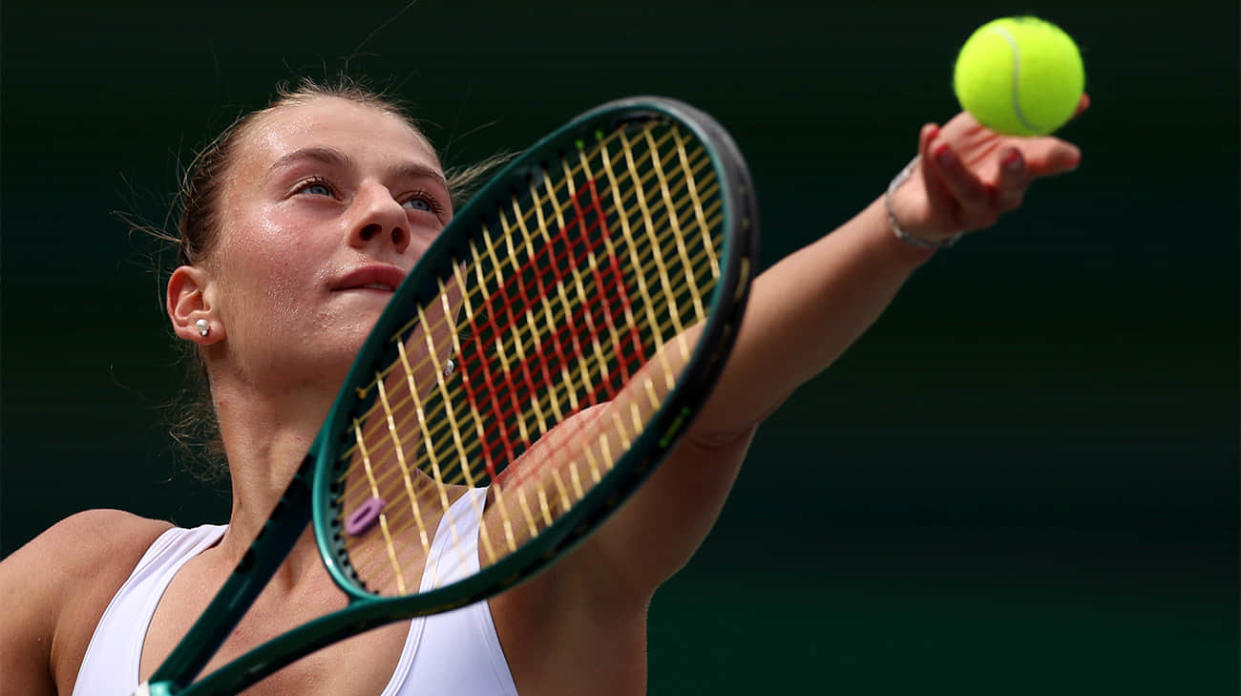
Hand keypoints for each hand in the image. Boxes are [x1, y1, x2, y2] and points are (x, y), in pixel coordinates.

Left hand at [888, 94, 1088, 244]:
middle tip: (1011, 152)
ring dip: (956, 170)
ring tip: (943, 145)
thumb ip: (1024, 112)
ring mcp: (972, 210)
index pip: (1043, 163)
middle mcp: (1000, 195)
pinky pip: (935, 187)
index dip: (1058, 159)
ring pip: (969, 193)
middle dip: (1015, 172)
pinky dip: (928, 157)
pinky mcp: (942, 218)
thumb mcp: (993, 127)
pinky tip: (929, 132)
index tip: (1072, 155)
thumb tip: (1080, 97)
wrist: (919, 194)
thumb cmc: (964, 154)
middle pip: (1012, 186)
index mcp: (1020, 169)